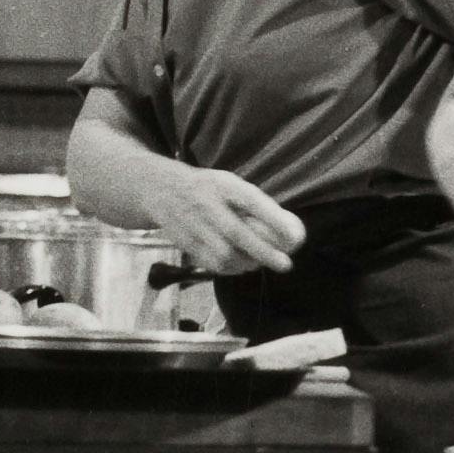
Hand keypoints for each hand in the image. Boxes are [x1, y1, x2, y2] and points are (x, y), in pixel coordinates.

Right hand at [150, 161, 308, 276]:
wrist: (159, 189)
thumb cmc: (206, 188)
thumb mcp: (228, 183)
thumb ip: (253, 203)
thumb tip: (287, 228)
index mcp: (223, 186)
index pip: (251, 202)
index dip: (274, 220)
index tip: (294, 237)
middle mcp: (207, 205)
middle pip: (238, 233)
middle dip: (265, 252)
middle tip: (286, 264)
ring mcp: (194, 226)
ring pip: (224, 254)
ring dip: (248, 263)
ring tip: (261, 263)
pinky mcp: (185, 243)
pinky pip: (212, 263)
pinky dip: (231, 269)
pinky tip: (242, 266)